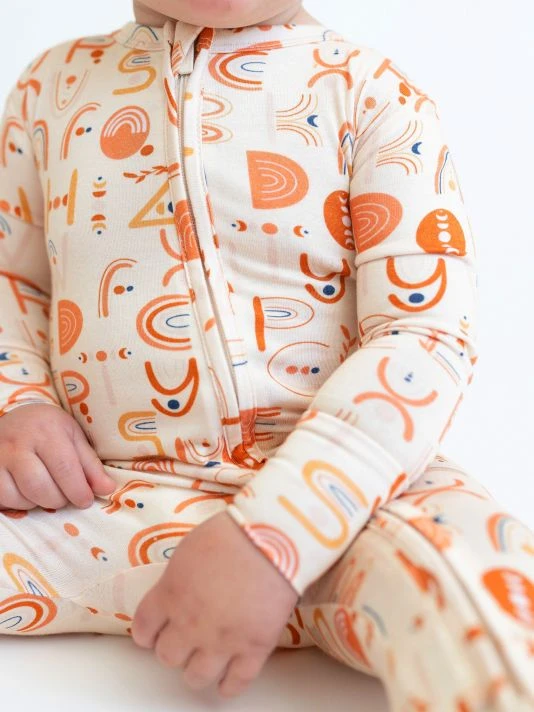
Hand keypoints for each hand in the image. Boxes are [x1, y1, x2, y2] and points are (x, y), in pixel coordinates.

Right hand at [0, 403, 115, 509]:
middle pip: (41, 487)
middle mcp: (19, 442)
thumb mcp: (74, 437)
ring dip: (40, 503)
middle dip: (59, 500)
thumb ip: (91, 465)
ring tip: (49, 491)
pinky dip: (21, 503)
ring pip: (21, 497)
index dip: (78, 490)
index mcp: (47, 430)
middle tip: (67, 496)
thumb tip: (107, 489)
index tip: (86, 500)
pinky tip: (29, 491)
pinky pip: (4, 499)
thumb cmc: (50, 429)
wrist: (16, 417)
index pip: (65, 468)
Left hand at [131, 509, 299, 698]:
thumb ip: (177, 578)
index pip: (144, 628)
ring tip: (203, 662)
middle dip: (173, 648)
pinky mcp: (253, 649)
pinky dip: (229, 686)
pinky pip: (236, 683)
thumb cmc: (233, 533)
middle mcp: (189, 623)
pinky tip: (227, 682)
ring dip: (196, 670)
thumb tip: (178, 590)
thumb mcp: (189, 549)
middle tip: (183, 640)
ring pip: (196, 676)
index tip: (153, 633)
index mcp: (170, 594)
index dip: (147, 633)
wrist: (273, 538)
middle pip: (167, 656)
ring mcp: (221, 640)